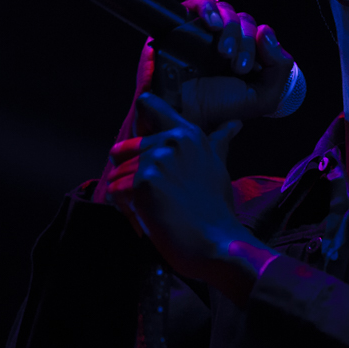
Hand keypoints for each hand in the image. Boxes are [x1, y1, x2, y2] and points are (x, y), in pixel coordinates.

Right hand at [93, 0, 292, 203]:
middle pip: (245, 20)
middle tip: (238, 66)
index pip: (262, 33)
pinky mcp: (181, 25)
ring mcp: (204, 32)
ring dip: (231, 28)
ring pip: (226, 10)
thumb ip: (280, 68)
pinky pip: (197, 3)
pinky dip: (209, 9)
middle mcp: (226, 40)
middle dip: (246, 42)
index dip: (262, 45)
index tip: (249, 69)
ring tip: (224, 53)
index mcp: (246, 54)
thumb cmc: (220, 109)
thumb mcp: (264, 97)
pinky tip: (213, 25)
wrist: (183, 115)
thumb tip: (267, 31)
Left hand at [105, 92, 275, 298]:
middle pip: (123, 148)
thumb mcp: (218, 167)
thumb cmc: (217, 208)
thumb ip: (218, 141)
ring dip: (126, 193)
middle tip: (153, 194)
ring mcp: (154, 161)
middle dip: (129, 171)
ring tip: (151, 207)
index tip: (139, 133)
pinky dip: (124, 207)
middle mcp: (169, 141)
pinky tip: (145, 216)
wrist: (216, 242)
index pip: (148, 105)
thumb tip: (234, 123)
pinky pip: (114, 192)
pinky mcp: (141, 184)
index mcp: (187, 134)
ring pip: (116, 173)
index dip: (138, 118)